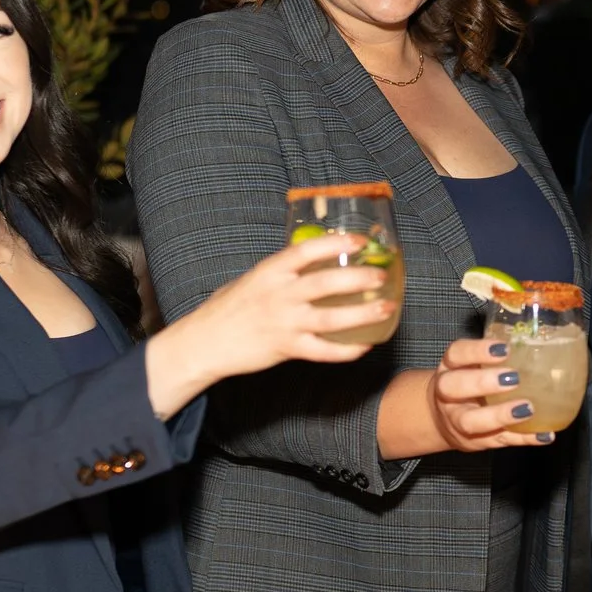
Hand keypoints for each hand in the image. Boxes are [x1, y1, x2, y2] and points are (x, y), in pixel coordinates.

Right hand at [145, 233, 393, 417]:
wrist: (205, 342)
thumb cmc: (228, 309)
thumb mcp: (252, 280)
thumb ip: (281, 273)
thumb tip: (312, 262)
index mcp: (270, 272)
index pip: (306, 250)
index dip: (335, 243)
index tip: (359, 240)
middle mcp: (279, 295)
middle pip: (326, 283)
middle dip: (359, 278)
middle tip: (382, 276)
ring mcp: (284, 323)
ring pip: (331, 318)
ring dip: (363, 314)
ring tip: (386, 308)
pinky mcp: (286, 348)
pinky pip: (323, 351)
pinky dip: (346, 350)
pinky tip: (364, 346)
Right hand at [427, 337, 555, 451]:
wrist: (444, 421)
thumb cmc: (468, 384)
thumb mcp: (472, 366)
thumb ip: (495, 356)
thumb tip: (539, 339)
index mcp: (450, 368)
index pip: (456, 354)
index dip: (477, 350)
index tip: (504, 349)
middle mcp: (448, 395)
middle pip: (453, 387)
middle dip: (483, 382)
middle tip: (514, 378)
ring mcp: (459, 421)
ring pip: (471, 421)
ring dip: (501, 415)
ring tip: (528, 409)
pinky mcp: (476, 442)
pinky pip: (500, 442)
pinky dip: (524, 439)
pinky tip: (545, 434)